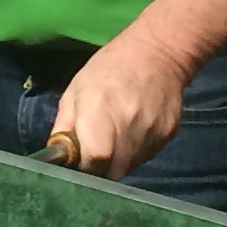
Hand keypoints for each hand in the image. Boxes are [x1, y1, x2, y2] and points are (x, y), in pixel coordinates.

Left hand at [50, 30, 190, 178]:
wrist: (157, 53)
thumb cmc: (108, 68)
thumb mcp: (75, 91)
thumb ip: (64, 126)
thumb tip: (58, 157)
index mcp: (100, 115)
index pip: (94, 161)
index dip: (83, 169)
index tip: (77, 163)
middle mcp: (128, 128)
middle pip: (112, 173)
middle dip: (99, 171)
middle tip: (93, 154)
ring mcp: (151, 134)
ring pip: (129, 167)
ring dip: (117, 162)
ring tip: (114, 138)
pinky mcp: (168, 136)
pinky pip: (145, 156)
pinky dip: (135, 152)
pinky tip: (133, 131)